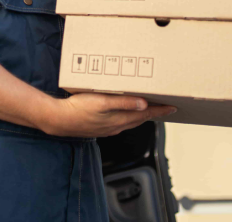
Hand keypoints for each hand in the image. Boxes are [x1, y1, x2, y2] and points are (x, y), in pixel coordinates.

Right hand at [38, 93, 176, 137]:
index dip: (160, 110)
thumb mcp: (102, 103)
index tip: (172, 107)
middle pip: (141, 119)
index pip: (146, 114)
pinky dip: (128, 116)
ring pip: (131, 121)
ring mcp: (108, 128)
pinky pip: (120, 122)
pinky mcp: (100, 127)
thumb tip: (144, 104)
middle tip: (165, 107)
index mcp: (119, 119)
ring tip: (149, 108)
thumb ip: (124, 103)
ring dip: (142, 115)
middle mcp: (116, 125)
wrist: (59, 120)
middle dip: (154, 113)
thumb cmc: (78, 109)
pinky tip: (124, 112)